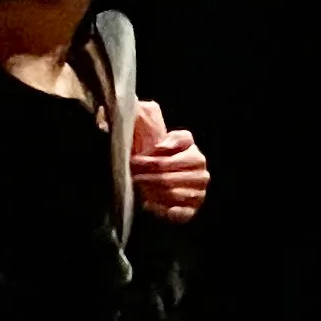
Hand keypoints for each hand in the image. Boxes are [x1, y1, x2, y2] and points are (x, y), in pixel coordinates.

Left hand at [129, 101, 208, 221]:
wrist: (152, 193)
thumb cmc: (149, 164)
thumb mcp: (146, 141)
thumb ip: (139, 123)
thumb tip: (120, 109)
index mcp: (189, 148)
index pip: (180, 144)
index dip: (155, 154)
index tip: (136, 158)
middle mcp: (199, 168)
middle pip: (171, 172)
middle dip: (147, 174)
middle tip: (129, 176)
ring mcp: (198, 190)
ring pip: (174, 191)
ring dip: (151, 191)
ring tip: (135, 189)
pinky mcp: (192, 210)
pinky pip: (178, 211)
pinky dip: (162, 209)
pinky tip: (148, 205)